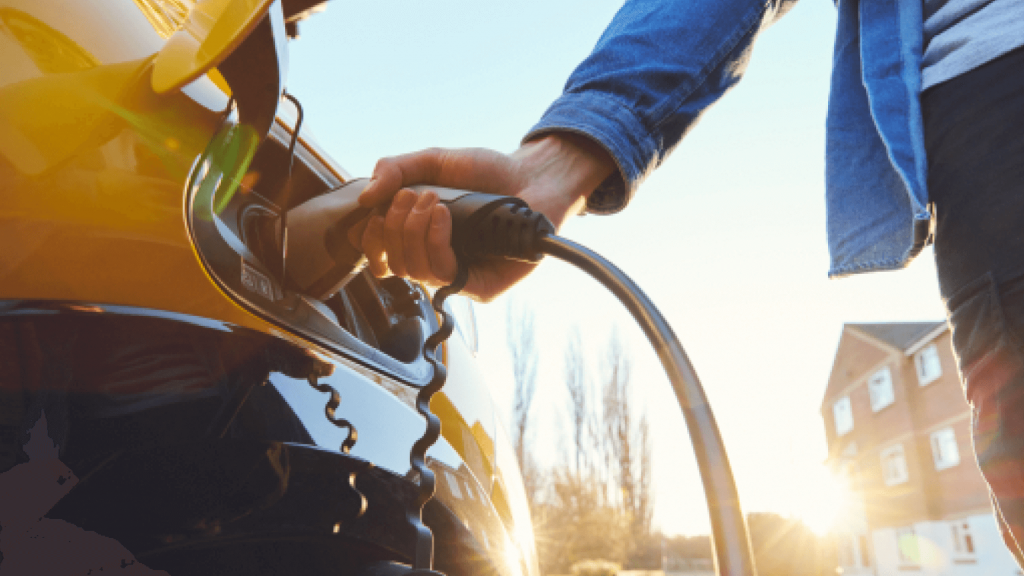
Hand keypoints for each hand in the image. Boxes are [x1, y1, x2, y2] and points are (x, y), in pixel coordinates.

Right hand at [351, 133, 615, 300]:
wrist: (531, 175)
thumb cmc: (486, 172)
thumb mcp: (432, 162)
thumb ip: (395, 170)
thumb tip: (365, 199)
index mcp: (419, 240)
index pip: (381, 258)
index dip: (371, 241)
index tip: (376, 213)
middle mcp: (436, 261)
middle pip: (393, 265)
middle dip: (395, 226)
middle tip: (414, 196)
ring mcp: (459, 275)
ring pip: (414, 272)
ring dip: (413, 232)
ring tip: (432, 201)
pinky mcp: (481, 286)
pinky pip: (444, 276)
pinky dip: (435, 242)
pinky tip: (443, 216)